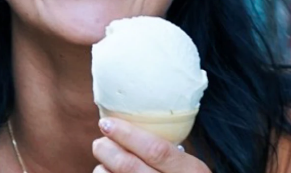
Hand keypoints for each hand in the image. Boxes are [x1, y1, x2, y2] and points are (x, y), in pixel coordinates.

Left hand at [92, 117, 210, 172]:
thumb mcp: (188, 167)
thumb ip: (166, 153)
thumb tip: (125, 129)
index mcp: (190, 171)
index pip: (155, 150)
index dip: (127, 135)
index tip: (107, 123)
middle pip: (128, 166)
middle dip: (107, 150)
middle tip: (100, 143)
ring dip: (103, 169)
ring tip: (104, 163)